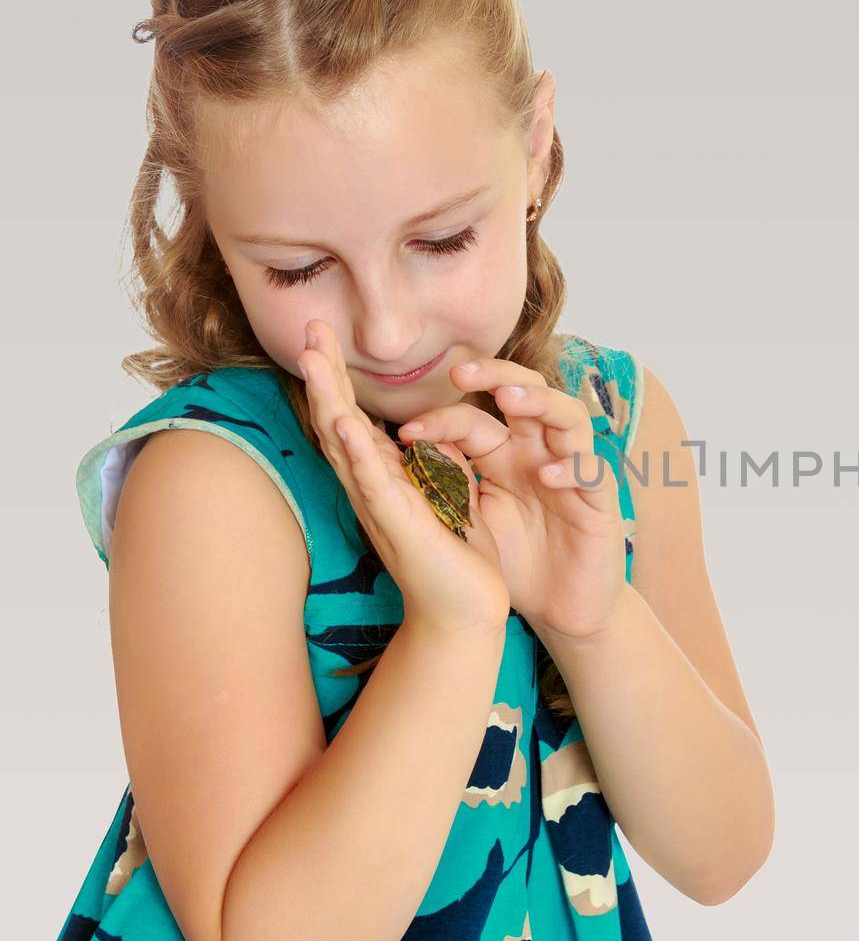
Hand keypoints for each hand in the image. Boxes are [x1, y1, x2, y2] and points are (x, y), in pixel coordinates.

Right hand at [297, 319, 510, 631]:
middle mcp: (372, 489)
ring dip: (328, 400)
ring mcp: (379, 506)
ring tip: (311, 359)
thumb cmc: (456, 557)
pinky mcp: (398, 526)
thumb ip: (435, 461)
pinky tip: (344, 423)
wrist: (466, 612)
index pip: (352, 419)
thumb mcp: (447, 494)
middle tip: (310, 329)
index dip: (337, 378)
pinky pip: (373, 483)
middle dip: (324, 375)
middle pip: (337, 421)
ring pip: (344, 444)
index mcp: (384, 479)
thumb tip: (428, 430)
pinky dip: (357, 452)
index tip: (325, 337)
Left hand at [393, 355, 625, 642]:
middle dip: (496, 374)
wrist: (561, 606)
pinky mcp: (599, 501)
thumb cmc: (517, 561)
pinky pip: (592, 470)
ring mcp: (572, 472)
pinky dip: (572, 467)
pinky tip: (547, 474)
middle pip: (526, 392)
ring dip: (540, 402)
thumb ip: (448, 481)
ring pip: (567, 416)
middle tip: (461, 373)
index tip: (405, 433)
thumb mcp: (473, 518)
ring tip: (510, 400)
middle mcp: (539, 453)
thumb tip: (404, 447)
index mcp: (504, 455)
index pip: (474, 419)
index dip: (441, 418)